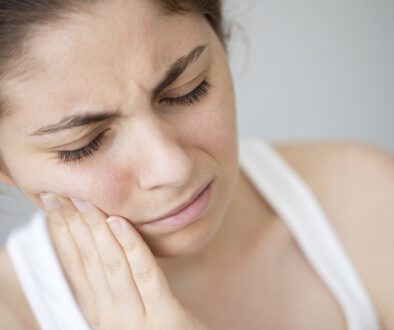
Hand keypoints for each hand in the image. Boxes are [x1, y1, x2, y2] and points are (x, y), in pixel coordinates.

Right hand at [39, 193, 208, 329]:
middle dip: (72, 225)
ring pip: (111, 265)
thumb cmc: (158, 327)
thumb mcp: (128, 307)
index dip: (61, 234)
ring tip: (85, 202)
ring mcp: (135, 319)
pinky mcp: (164, 318)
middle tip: (59, 193)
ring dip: (96, 230)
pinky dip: (131, 245)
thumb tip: (96, 246)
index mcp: (99, 312)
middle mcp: (109, 317)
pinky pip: (144, 274)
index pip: (75, 267)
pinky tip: (119, 221)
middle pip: (88, 262)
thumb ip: (112, 283)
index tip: (53, 205)